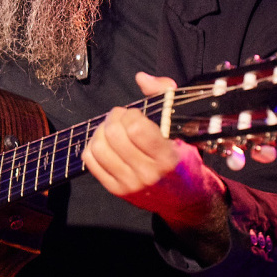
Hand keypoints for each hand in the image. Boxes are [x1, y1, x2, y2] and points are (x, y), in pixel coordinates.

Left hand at [83, 72, 229, 237]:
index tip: (137, 115)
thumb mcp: (183, 129)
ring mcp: (130, 184)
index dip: (132, 115)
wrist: (186, 199)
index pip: (136, 128)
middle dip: (114, 118)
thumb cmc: (184, 159)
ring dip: (101, 130)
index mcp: (167, 157)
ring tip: (112, 128)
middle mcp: (148, 173)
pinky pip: (90, 161)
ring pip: (98, 147)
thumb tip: (141, 77)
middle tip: (121, 117)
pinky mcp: (116, 190)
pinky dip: (93, 146)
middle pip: (114, 135)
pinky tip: (106, 143)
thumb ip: (165, 97)